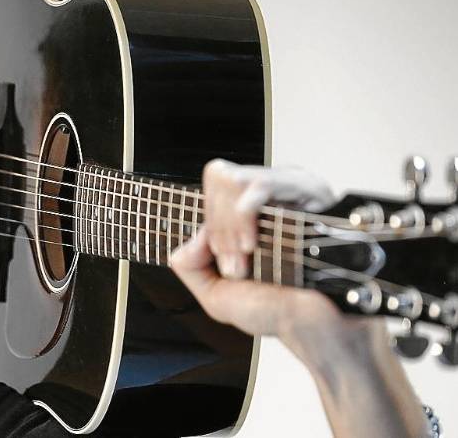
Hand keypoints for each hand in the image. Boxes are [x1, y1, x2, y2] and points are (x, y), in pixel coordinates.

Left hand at [169, 158, 345, 350]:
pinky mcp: (309, 196)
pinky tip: (252, 242)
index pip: (215, 185)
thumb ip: (189, 266)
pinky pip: (262, 185)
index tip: (223, 257)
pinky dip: (245, 213)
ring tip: (248, 253)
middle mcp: (270, 198)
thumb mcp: (216, 296)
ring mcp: (290, 192)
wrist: (316, 326)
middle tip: (238, 262)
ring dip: (232, 223)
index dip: (212, 221)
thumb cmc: (276, 311)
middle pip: (221, 178)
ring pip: (237, 180)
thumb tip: (189, 242)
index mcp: (247, 214)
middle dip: (220, 227)